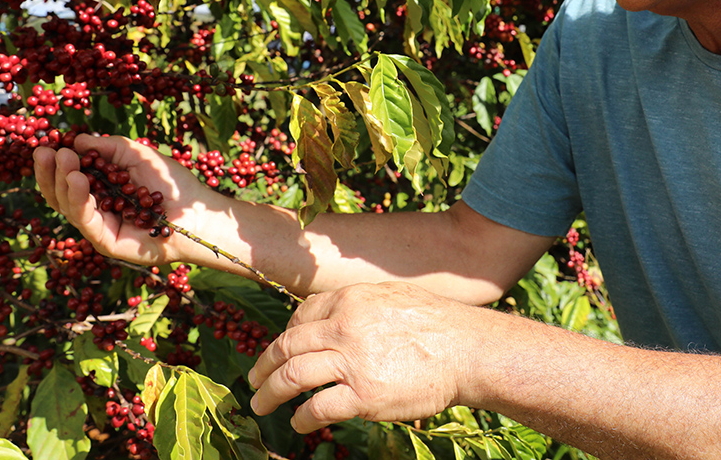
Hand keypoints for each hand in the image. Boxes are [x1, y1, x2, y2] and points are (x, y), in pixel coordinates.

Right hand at [32, 134, 220, 265]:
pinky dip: (78, 199)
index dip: (55, 163)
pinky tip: (77, 180)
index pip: (68, 177)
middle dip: (50, 172)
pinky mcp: (106, 242)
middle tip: (46, 151)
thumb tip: (76, 140)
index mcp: (100, 189)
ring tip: (62, 159)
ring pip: (69, 207)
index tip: (47, 144)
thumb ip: (107, 148)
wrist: (197, 211)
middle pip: (60, 194)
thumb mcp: (136, 155)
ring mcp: (100, 227)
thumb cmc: (171, 183)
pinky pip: (86, 221)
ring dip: (63, 181)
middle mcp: (96, 209)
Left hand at [248, 282, 481, 432]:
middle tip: (254, 379)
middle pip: (288, 347)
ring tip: (261, 404)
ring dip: (270, 393)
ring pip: (292, 377)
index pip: (301, 317)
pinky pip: (318, 408)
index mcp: (350, 300)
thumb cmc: (436, 325)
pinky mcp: (363, 395)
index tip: (279, 352)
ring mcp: (352, 361)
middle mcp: (344, 327)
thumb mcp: (391, 298)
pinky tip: (299, 422)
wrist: (467, 350)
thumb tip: (330, 320)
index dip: (284, 336)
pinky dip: (302, 417)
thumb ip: (358, 307)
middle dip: (263, 365)